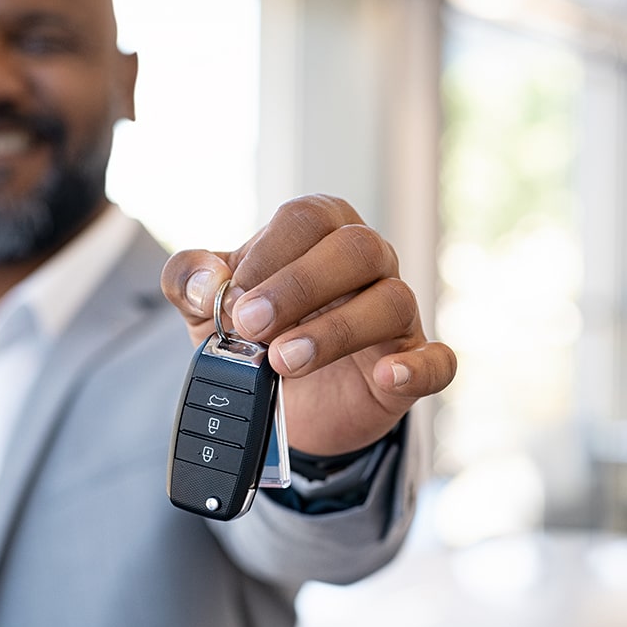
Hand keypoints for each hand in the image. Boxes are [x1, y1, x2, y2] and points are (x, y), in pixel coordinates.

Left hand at [160, 194, 456, 455]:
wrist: (280, 406)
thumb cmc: (253, 335)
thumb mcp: (206, 308)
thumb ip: (189, 282)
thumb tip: (204, 280)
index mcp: (321, 231)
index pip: (306, 219)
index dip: (268, 255)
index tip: (231, 300)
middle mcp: (368, 262)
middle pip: (356, 248)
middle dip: (299, 287)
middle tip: (251, 327)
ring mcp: (397, 314)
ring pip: (393, 301)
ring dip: (337, 331)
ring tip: (284, 362)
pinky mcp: (411, 365)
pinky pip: (437, 360)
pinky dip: (418, 368)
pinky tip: (388, 375)